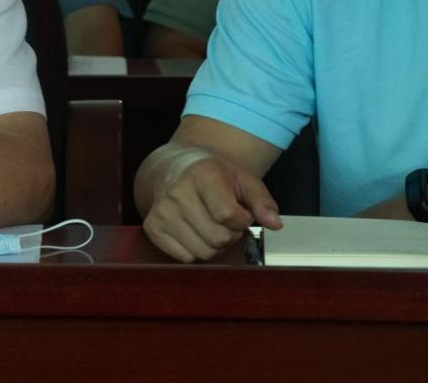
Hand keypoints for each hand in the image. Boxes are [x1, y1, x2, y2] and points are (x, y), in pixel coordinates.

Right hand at [143, 150, 281, 261]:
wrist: (177, 168)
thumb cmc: (215, 176)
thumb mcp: (244, 180)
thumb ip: (262, 201)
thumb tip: (274, 224)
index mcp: (202, 174)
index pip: (228, 216)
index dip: (242, 220)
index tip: (240, 212)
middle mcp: (176, 192)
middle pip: (217, 238)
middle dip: (229, 234)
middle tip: (224, 220)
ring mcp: (161, 211)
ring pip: (202, 252)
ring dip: (213, 245)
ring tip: (210, 225)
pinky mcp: (152, 227)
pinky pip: (185, 258)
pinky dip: (195, 250)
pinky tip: (194, 231)